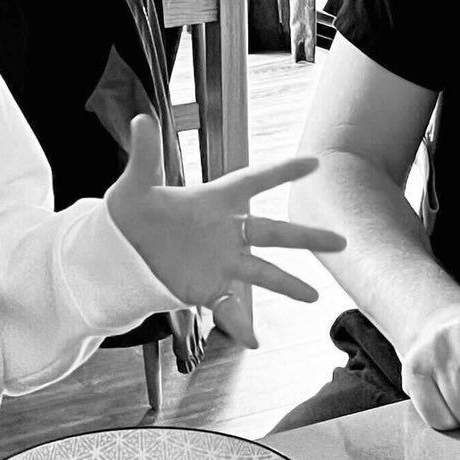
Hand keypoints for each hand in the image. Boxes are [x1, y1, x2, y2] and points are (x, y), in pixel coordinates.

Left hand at [104, 116, 339, 347]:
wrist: (119, 254)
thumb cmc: (129, 214)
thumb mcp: (134, 186)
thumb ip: (145, 155)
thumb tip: (142, 118)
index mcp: (213, 201)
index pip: (253, 182)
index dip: (281, 172)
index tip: (314, 162)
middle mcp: (225, 233)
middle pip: (273, 232)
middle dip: (306, 237)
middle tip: (341, 242)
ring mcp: (220, 263)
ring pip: (261, 272)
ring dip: (287, 284)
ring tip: (314, 297)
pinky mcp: (207, 289)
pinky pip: (229, 308)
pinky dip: (241, 325)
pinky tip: (254, 341)